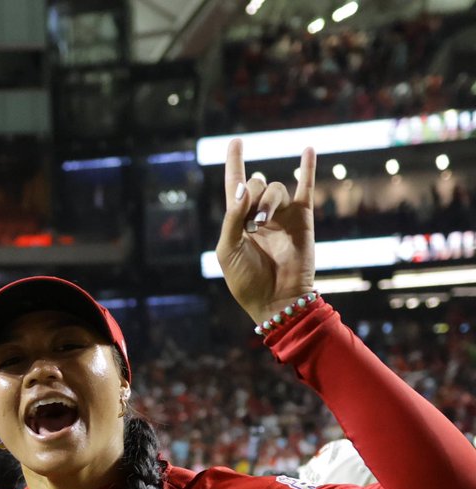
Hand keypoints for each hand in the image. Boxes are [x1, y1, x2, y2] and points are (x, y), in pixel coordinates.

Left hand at [216, 139, 315, 327]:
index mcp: (238, 222)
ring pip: (275, 188)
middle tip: (251, 223)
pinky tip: (308, 150)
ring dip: (267, 200)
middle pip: (256, 184)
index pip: (236, 186)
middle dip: (251, 197)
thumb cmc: (246, 281)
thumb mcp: (228, 250)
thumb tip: (245, 186)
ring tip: (262, 222)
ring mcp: (283, 215)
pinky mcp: (303, 218)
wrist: (276, 299)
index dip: (235, 163)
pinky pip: (306, 188)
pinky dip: (307, 168)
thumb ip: (232, 218)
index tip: (235, 141)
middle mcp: (260, 214)